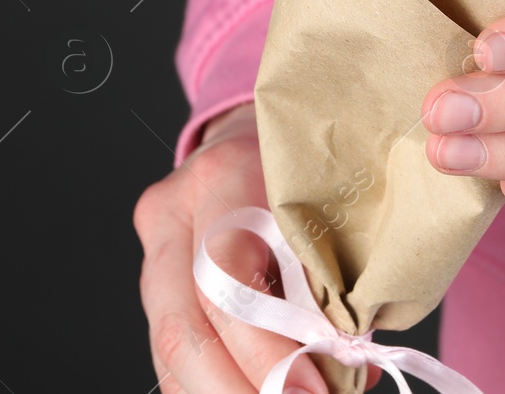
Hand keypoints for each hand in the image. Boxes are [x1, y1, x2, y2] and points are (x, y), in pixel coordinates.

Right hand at [133, 103, 331, 393]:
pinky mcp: (154, 286)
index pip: (225, 276)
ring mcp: (153, 251)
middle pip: (181, 328)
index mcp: (224, 176)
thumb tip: (350, 372)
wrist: (255, 136)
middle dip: (238, 392)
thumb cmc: (310, 169)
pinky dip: (213, 391)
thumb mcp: (332, 203)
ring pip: (168, 354)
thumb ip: (334, 283)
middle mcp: (174, 212)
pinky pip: (170, 361)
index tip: (312, 391)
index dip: (264, 348)